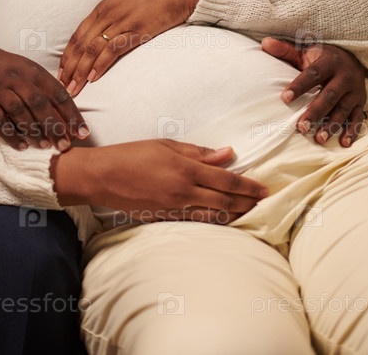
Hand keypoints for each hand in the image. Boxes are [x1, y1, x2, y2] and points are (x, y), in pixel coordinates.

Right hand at [0, 47, 88, 150]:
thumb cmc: (6, 69)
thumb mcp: (29, 71)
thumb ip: (48, 90)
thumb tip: (70, 115)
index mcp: (33, 72)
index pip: (58, 94)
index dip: (72, 114)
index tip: (83, 132)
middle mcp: (17, 79)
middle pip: (40, 104)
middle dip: (55, 126)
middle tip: (65, 145)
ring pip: (19, 112)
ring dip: (34, 131)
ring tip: (46, 146)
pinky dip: (10, 134)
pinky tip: (21, 146)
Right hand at [51, 140, 268, 223]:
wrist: (102, 176)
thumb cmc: (132, 154)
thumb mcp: (167, 145)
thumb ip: (199, 152)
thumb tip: (228, 154)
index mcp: (185, 169)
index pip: (226, 179)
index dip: (248, 185)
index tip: (264, 188)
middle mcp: (183, 191)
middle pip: (225, 200)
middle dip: (247, 202)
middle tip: (265, 202)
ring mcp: (175, 207)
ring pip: (213, 214)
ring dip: (235, 214)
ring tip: (251, 212)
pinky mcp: (165, 218)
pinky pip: (196, 221)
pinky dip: (215, 221)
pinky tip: (225, 219)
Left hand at [57, 0, 204, 96]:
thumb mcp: (130, 2)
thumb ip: (116, 16)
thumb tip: (108, 34)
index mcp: (104, 6)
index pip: (78, 35)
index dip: (68, 56)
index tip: (61, 73)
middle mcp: (108, 13)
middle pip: (81, 44)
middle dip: (69, 68)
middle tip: (62, 87)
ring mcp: (123, 20)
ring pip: (93, 48)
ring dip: (81, 71)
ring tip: (74, 89)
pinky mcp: (138, 29)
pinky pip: (113, 48)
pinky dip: (101, 64)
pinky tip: (94, 78)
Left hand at [262, 37, 366, 146]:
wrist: (353, 58)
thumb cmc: (322, 57)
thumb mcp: (306, 51)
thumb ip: (286, 50)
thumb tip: (265, 43)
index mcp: (329, 62)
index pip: (313, 74)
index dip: (299, 86)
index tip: (284, 98)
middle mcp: (345, 76)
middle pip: (329, 96)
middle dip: (315, 112)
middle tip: (301, 127)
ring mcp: (355, 90)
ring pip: (343, 109)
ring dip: (332, 125)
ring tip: (319, 139)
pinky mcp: (361, 102)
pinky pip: (358, 118)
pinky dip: (352, 131)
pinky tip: (343, 143)